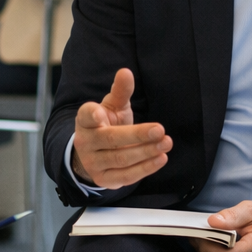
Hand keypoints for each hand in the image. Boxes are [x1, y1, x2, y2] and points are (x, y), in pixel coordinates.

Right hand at [70, 69, 171, 187]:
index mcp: (85, 121)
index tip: (100, 113)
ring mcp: (93, 163)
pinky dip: (145, 168)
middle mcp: (86, 142)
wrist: (95, 154)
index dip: (91, 114)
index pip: (86, 115)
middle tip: (160, 129)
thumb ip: (120, 91)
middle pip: (111, 139)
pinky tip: (160, 158)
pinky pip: (126, 176)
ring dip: (146, 152)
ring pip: (121, 159)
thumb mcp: (113, 107)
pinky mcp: (104, 179)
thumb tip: (126, 72)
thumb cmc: (107, 124)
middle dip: (137, 135)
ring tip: (166, 143)